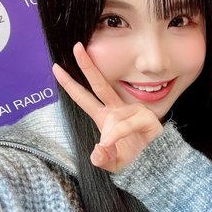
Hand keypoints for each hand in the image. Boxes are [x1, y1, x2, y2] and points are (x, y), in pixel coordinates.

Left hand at [52, 42, 162, 172]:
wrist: (156, 165)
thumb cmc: (135, 161)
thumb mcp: (113, 165)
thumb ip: (101, 160)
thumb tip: (98, 148)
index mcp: (105, 118)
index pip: (84, 98)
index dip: (70, 84)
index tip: (56, 68)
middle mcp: (117, 110)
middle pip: (100, 85)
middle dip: (87, 66)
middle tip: (76, 47)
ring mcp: (133, 112)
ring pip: (116, 118)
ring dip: (112, 133)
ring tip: (109, 148)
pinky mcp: (147, 119)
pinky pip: (128, 125)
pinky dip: (120, 134)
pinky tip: (117, 143)